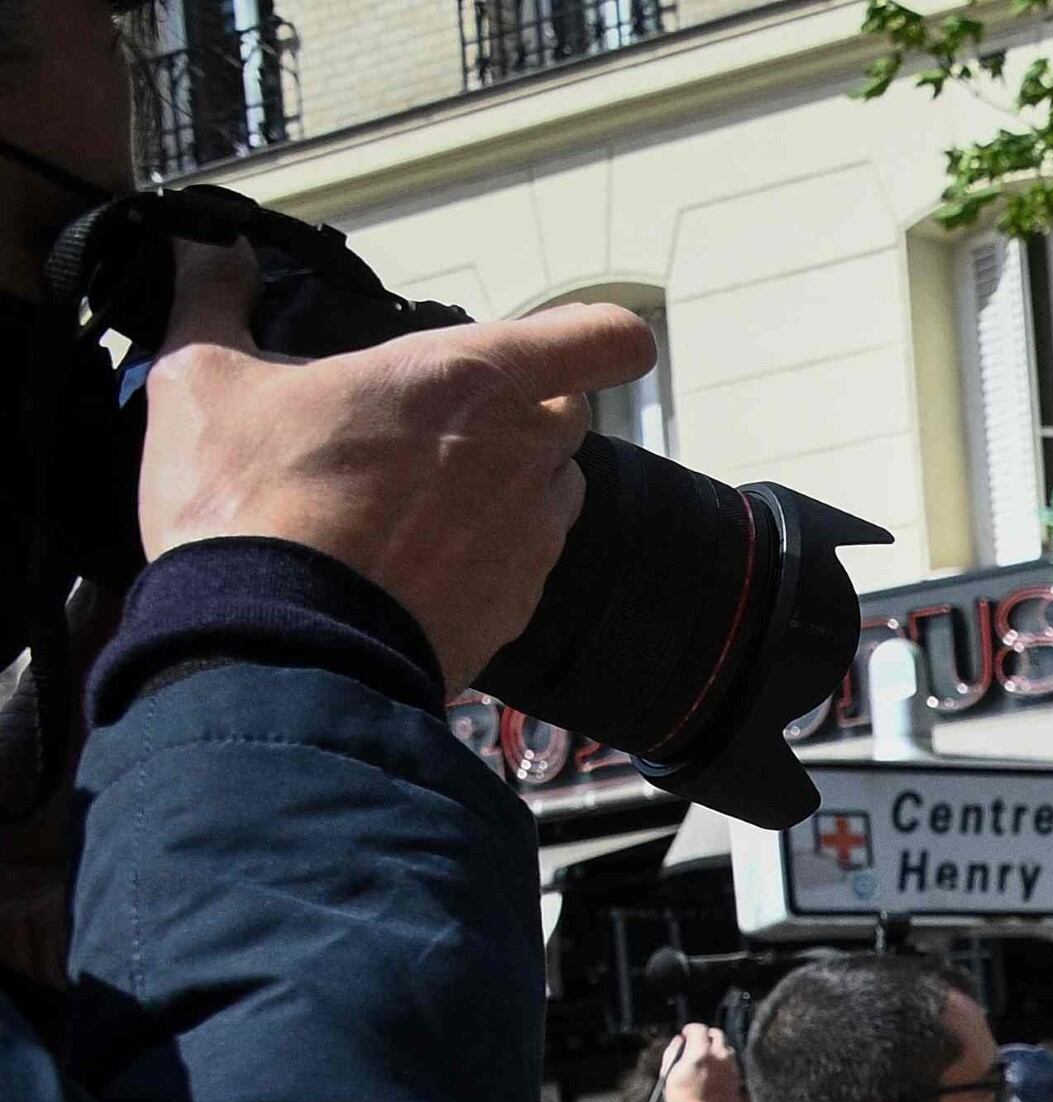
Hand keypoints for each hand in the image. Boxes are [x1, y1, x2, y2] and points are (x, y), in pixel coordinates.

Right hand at [137, 246, 657, 691]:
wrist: (273, 651)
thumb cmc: (245, 505)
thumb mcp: (201, 381)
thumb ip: (214, 303)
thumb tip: (209, 252)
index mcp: (469, 378)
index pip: (605, 338)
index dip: (595, 337)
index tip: (561, 343)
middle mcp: (524, 453)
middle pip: (567, 410)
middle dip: (518, 407)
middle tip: (436, 423)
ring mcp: (531, 537)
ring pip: (552, 488)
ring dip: (508, 483)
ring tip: (418, 499)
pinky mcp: (517, 607)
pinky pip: (523, 564)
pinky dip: (485, 557)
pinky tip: (413, 565)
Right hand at [659, 1021, 741, 1101]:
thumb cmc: (680, 1098)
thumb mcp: (668, 1073)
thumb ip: (673, 1051)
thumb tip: (680, 1040)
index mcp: (700, 1052)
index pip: (699, 1029)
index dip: (691, 1029)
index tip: (686, 1034)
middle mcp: (719, 1056)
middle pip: (717, 1034)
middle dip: (706, 1036)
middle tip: (697, 1043)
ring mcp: (731, 1067)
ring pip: (727, 1048)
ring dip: (717, 1048)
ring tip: (707, 1058)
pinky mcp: (738, 1078)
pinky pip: (733, 1063)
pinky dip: (724, 1062)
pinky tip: (715, 1070)